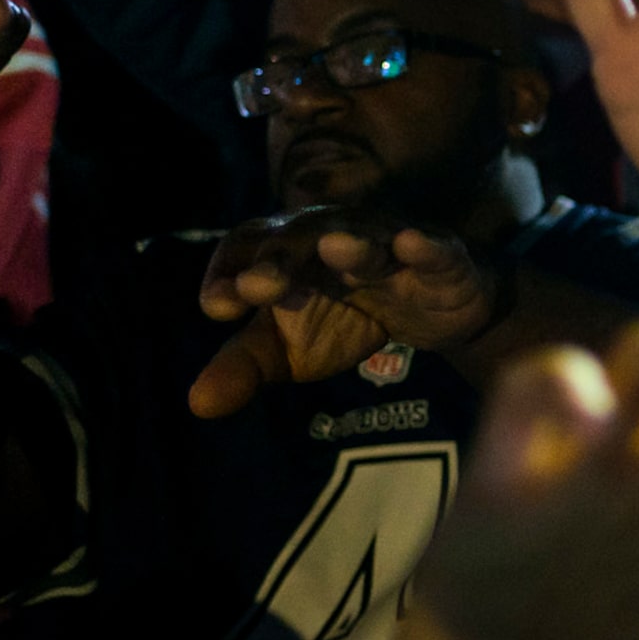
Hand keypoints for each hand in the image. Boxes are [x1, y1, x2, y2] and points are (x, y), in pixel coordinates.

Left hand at [187, 209, 504, 418]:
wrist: (434, 311)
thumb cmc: (349, 318)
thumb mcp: (292, 349)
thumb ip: (246, 366)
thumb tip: (197, 404)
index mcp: (287, 251)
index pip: (247, 245)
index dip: (229, 269)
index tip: (217, 306)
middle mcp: (332, 234)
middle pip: (301, 236)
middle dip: (280, 259)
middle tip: (259, 286)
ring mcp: (389, 243)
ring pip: (366, 237)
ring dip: (351, 243)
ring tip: (334, 248)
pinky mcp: (441, 258)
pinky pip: (434, 248)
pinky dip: (424, 245)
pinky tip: (411, 243)